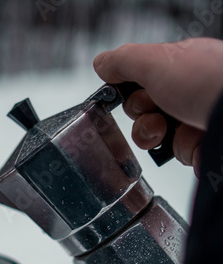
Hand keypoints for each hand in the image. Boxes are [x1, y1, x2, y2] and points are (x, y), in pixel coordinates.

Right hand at [93, 38, 222, 176]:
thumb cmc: (209, 82)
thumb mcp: (157, 62)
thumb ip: (124, 61)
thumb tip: (101, 63)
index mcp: (179, 69)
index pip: (140, 86)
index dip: (132, 97)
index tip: (136, 97)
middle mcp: (188, 94)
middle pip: (145, 116)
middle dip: (145, 121)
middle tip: (158, 116)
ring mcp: (197, 121)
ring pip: (161, 139)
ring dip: (164, 138)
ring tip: (178, 131)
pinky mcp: (205, 146)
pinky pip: (181, 155)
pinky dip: (186, 151)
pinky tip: (198, 141)